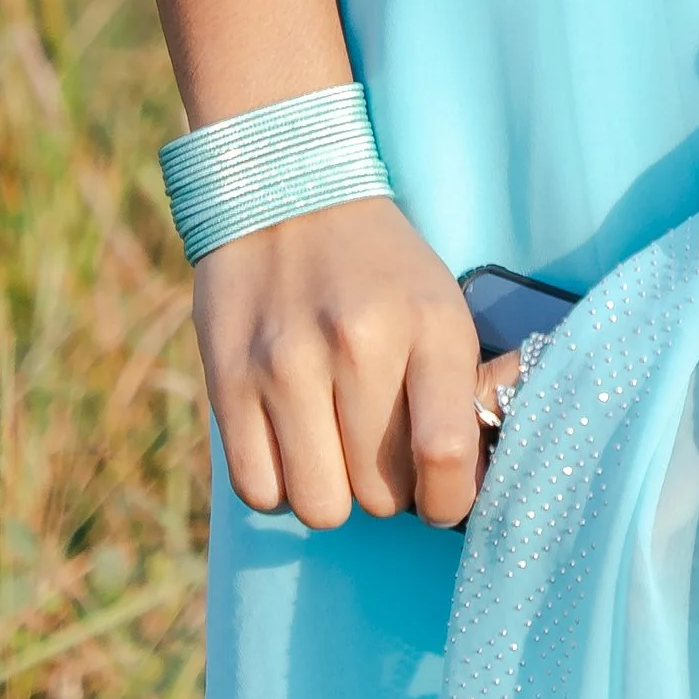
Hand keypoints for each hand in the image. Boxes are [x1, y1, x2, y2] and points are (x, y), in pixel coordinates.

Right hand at [196, 193, 507, 529]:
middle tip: (380, 445)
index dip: (449, 500)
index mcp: (427, 322)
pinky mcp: (228, 382)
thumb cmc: (377, 265)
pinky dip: (279, 485)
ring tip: (334, 444)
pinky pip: (260, 492)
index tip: (442, 498)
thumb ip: (458, 389)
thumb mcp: (440, 303)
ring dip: (331, 491)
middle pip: (380, 495)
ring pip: (320, 506)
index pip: (446, 454)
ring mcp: (286, 365)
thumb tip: (470, 480)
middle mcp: (357, 343)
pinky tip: (291, 442)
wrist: (283, 192)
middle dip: (388, 487)